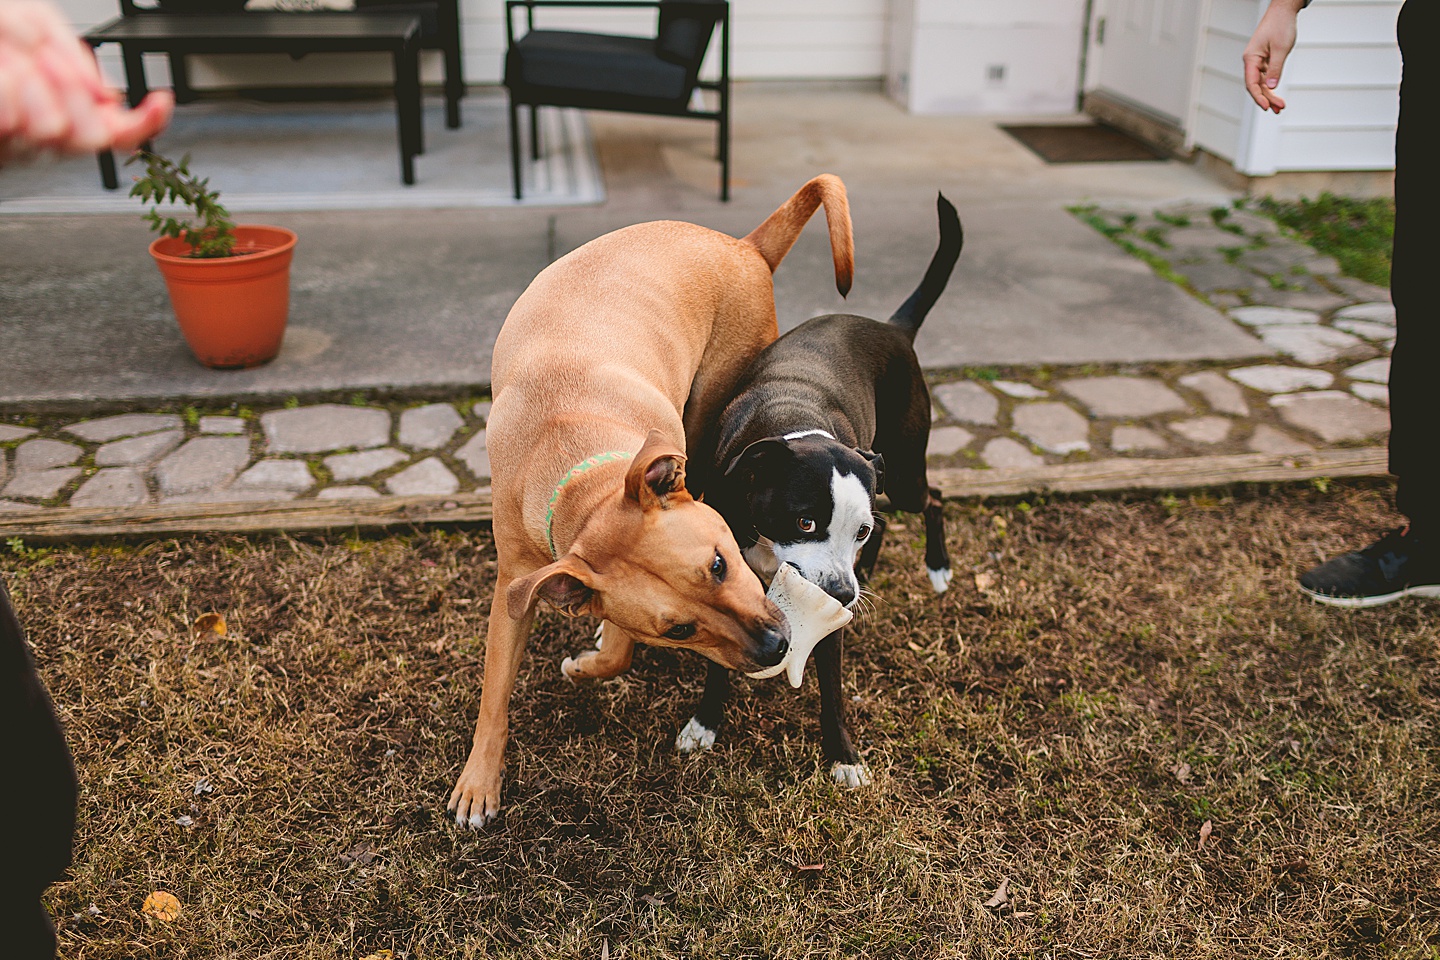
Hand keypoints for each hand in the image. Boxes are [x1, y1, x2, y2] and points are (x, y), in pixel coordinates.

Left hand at [0, 0, 172, 162]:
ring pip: (52, 133)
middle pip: (92, 138)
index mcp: (69, 101)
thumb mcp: (33, 18)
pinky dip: (9, 96)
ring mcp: (18, 138)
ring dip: (36, 89)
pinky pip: (14, 127)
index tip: (160, 99)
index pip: (123, 127)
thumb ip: (70, 51)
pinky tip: (6, 79)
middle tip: (51, 63)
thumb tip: (103, 93)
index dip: (149, 120)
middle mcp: (48, 127)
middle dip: (76, 94)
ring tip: (17, 64)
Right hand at [1242, 0, 1304, 112]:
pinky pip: (1266, 76)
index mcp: (1250, 58)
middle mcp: (1252, 61)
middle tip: (1279, 109)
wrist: (1283, 10)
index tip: (1267, 107)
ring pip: (1261, 83)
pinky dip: (1271, 86)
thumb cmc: (1280, 25)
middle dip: (1267, 99)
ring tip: (1280, 106)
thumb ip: (1276, 69)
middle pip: (1256, 86)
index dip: (1258, 97)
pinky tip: (1276, 94)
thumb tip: (1271, 87)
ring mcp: (1258, 61)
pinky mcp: (1265, 59)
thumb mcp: (1281, 49)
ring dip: (1270, 95)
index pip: (1251, 83)